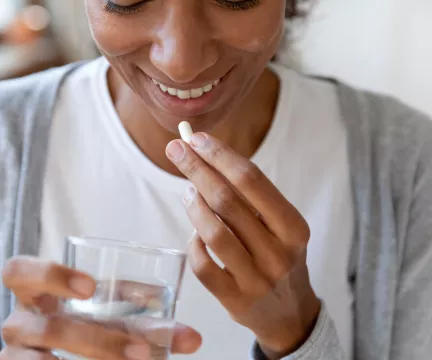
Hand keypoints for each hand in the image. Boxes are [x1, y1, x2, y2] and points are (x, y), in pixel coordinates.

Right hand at [0, 256, 200, 359]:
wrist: (57, 352)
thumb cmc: (87, 323)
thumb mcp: (111, 316)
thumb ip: (147, 321)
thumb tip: (194, 338)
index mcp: (35, 291)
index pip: (19, 271)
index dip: (50, 275)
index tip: (91, 287)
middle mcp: (19, 320)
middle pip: (44, 326)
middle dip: (97, 339)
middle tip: (140, 349)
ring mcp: (15, 353)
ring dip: (94, 358)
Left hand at [166, 133, 319, 357]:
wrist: (290, 313)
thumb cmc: (280, 256)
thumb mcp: (280, 227)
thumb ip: (249, 198)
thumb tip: (206, 158)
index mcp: (293, 227)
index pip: (252, 180)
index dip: (220, 156)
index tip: (196, 139)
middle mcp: (278, 252)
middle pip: (228, 201)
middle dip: (197, 169)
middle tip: (175, 149)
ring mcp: (256, 278)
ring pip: (213, 232)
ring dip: (193, 205)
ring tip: (187, 192)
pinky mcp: (235, 299)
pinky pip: (203, 265)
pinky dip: (193, 243)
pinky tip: (194, 233)